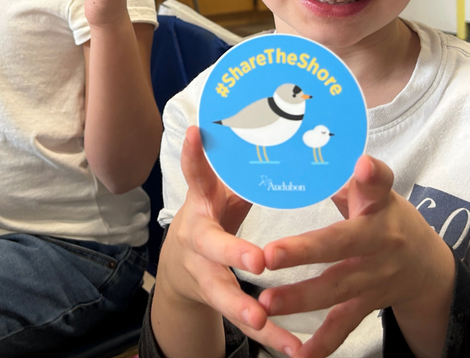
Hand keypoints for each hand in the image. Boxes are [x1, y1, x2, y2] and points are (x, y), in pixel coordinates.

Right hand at [153, 126, 302, 356]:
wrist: (178, 265)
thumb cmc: (210, 215)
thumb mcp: (217, 191)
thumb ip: (240, 172)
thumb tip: (281, 139)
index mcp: (201, 203)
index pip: (196, 176)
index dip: (194, 156)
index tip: (197, 133)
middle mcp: (198, 239)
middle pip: (212, 246)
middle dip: (233, 252)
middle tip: (257, 260)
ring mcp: (204, 273)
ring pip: (221, 293)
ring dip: (242, 308)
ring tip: (262, 318)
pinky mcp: (217, 300)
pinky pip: (244, 320)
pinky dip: (269, 336)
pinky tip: (292, 348)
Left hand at [259, 155, 455, 357]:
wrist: (425, 265)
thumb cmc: (386, 216)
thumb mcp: (379, 191)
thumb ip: (361, 175)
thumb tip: (345, 152)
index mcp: (379, 208)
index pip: (375, 187)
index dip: (369, 176)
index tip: (362, 165)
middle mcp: (378, 244)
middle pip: (340, 246)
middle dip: (303, 252)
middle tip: (268, 255)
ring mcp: (372, 279)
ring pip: (334, 290)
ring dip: (300, 299)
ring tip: (266, 303)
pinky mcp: (366, 305)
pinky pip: (343, 325)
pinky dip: (322, 344)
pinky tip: (299, 355)